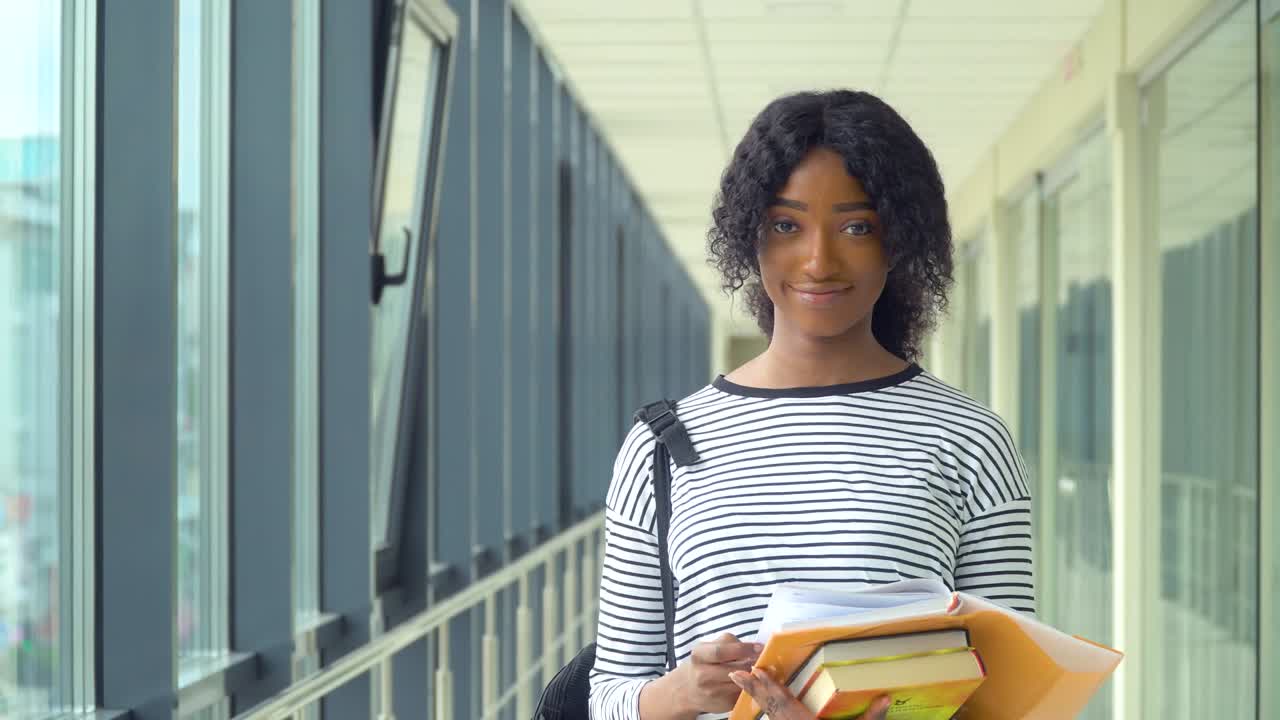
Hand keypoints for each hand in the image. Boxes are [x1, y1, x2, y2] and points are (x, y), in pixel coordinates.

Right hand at [669, 633, 762, 714]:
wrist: (688, 689)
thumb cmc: (703, 663)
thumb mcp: (708, 647)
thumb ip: (729, 643)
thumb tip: (755, 647)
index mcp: (699, 655)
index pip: (720, 652)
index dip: (742, 649)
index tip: (759, 647)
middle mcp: (702, 675)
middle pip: (735, 669)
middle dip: (753, 663)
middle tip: (764, 658)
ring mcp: (713, 692)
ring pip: (742, 682)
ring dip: (755, 675)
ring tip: (761, 668)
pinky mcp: (724, 704)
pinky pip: (743, 693)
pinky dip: (752, 685)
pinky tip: (754, 680)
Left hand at [729, 666, 890, 719]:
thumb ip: (870, 718)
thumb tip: (885, 698)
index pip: (784, 702)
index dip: (769, 686)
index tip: (755, 671)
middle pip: (769, 707)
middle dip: (752, 690)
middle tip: (734, 673)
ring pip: (770, 716)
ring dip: (758, 699)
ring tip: (745, 684)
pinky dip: (769, 712)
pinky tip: (766, 708)